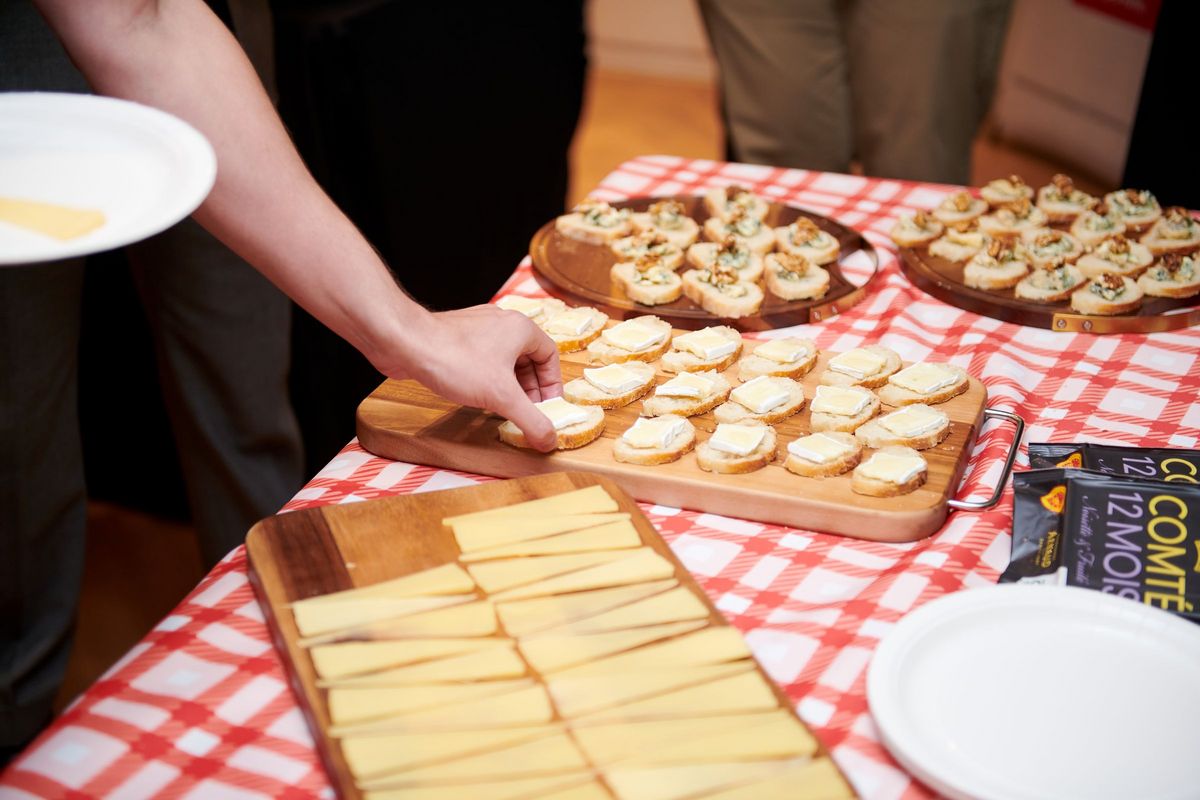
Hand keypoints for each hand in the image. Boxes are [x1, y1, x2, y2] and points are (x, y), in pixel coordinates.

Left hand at [383, 305, 562, 450]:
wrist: (405, 343)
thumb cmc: (454, 360)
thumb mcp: (501, 396)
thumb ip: (530, 419)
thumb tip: (550, 439)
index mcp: (521, 328)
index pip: (550, 355)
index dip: (552, 384)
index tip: (548, 406)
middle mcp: (502, 323)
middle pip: (528, 358)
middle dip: (530, 388)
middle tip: (527, 412)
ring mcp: (478, 328)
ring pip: (504, 359)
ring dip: (509, 384)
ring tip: (505, 407)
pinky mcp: (457, 337)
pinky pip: (483, 358)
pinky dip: (488, 378)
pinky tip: (479, 396)